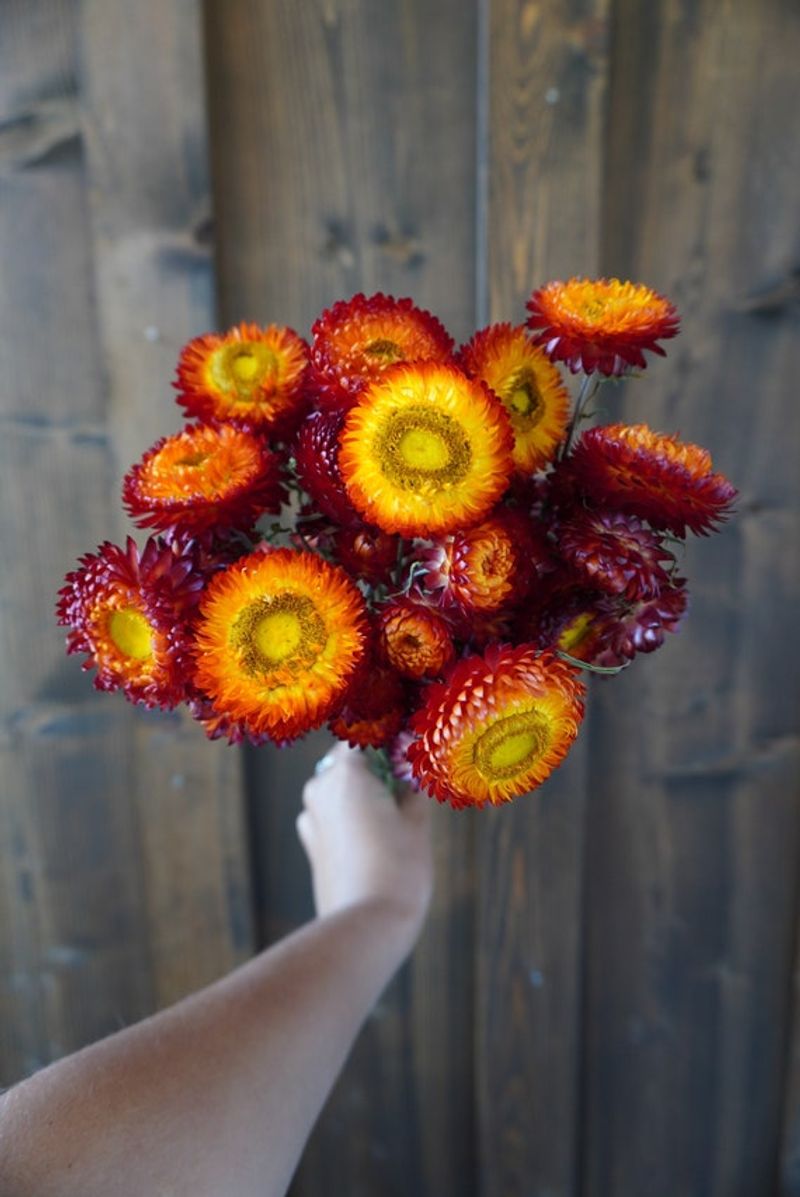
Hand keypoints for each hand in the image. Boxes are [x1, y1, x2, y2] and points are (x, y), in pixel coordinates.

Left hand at [297, 743, 432, 946]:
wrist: (367, 926)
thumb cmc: (398, 869)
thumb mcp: (416, 821)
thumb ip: (411, 786)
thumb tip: (409, 768)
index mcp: (345, 773)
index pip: (367, 738)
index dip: (391, 740)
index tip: (412, 749)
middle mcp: (319, 788)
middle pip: (350, 762)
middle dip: (377, 768)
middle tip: (410, 782)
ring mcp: (310, 817)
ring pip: (340, 789)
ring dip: (364, 793)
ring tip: (397, 813)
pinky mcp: (311, 843)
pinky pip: (333, 815)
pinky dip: (352, 816)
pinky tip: (378, 835)